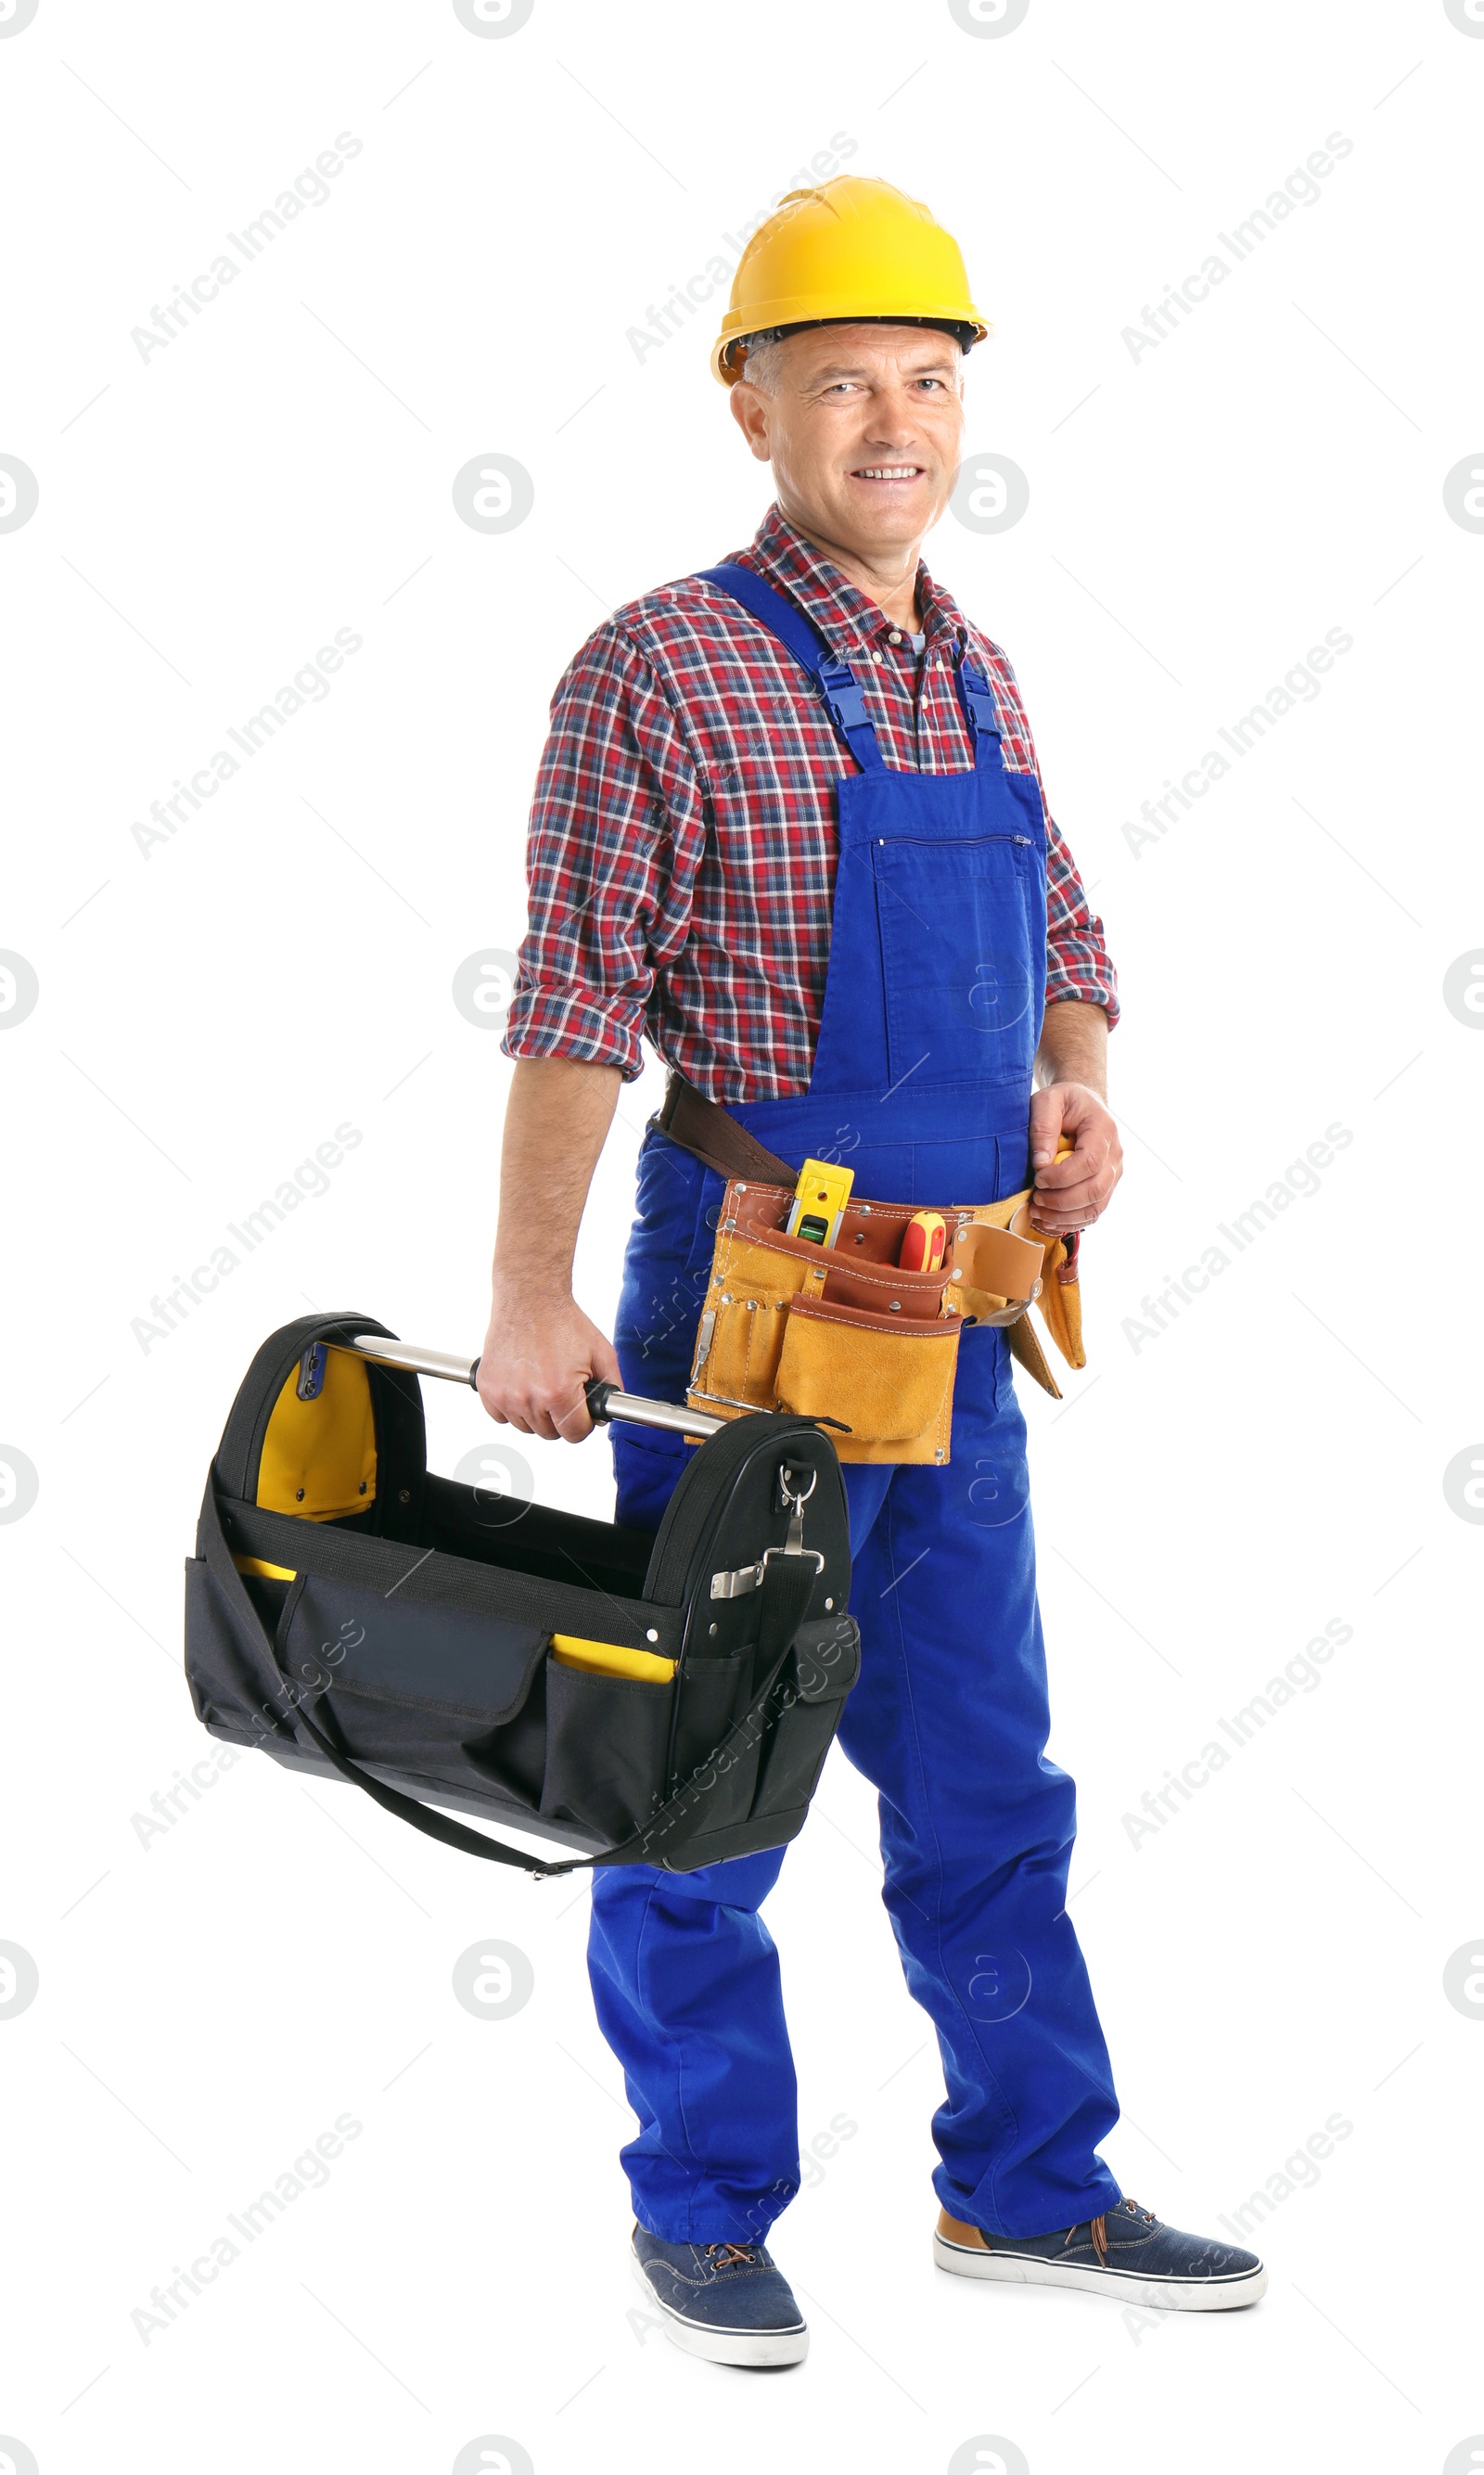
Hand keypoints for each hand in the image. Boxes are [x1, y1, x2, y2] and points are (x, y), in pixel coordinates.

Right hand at [475, 1280, 622, 1441]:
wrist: (530, 1298)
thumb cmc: (563, 1322)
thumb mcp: (602, 1352)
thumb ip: (611, 1387)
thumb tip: (605, 1413)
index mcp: (559, 1392)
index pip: (575, 1434)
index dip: (583, 1422)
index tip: (581, 1409)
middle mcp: (528, 1397)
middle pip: (550, 1433)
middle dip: (560, 1416)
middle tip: (562, 1390)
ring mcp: (504, 1395)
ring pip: (526, 1426)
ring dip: (536, 1412)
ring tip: (542, 1382)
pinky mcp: (487, 1388)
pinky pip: (501, 1416)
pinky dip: (512, 1406)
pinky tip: (522, 1384)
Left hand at [1027, 1082, 1122, 1234]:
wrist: (1082, 1105)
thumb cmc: (1064, 1101)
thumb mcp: (1047, 1101)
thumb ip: (1042, 1128)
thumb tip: (1041, 1163)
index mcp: (1103, 1130)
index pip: (1089, 1162)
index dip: (1062, 1177)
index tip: (1038, 1178)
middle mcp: (1115, 1154)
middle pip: (1095, 1189)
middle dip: (1061, 1201)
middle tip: (1035, 1199)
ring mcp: (1113, 1173)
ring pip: (1095, 1207)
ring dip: (1064, 1216)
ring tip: (1037, 1212)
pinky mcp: (1106, 1187)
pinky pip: (1093, 1212)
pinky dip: (1070, 1222)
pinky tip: (1048, 1220)